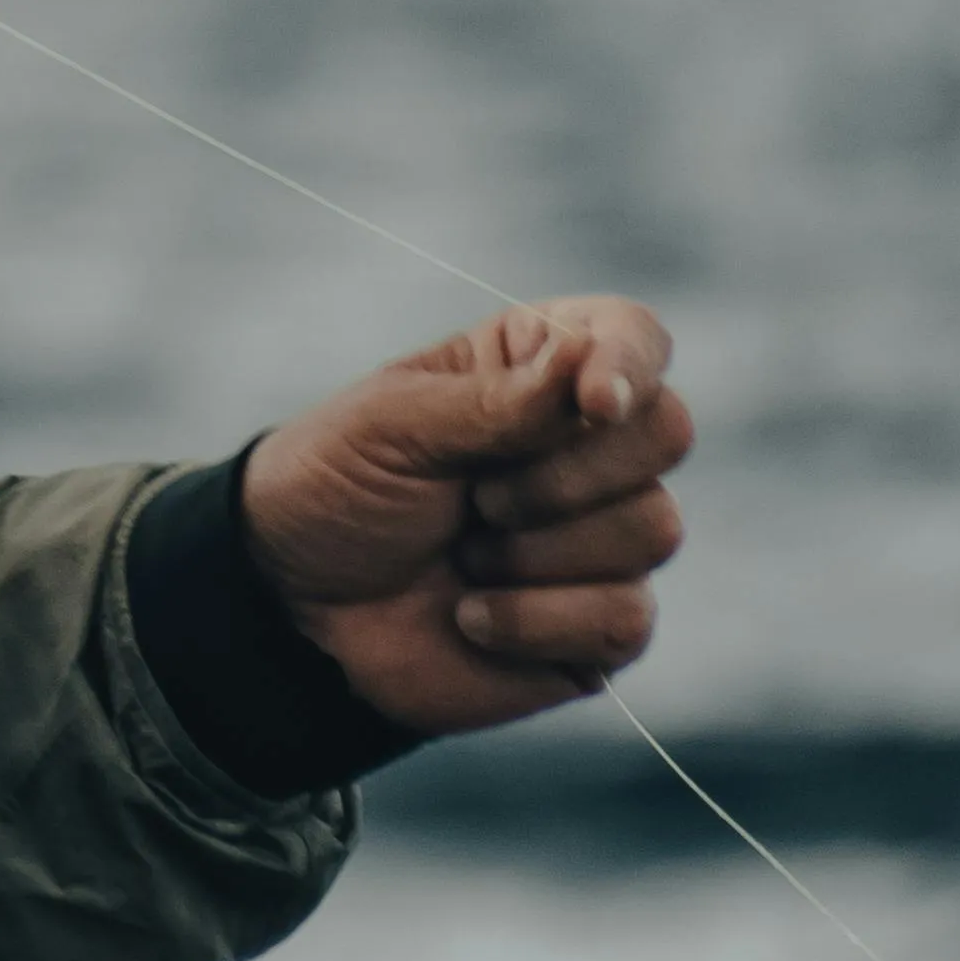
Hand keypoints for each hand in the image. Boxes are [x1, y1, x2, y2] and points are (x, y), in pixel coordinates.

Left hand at [239, 298, 692, 740]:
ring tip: (461, 555)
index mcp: (536, 370)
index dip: (629, 364)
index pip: (632, 337)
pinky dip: (534, 621)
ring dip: (535, 552)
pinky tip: (471, 618)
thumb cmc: (333, 492)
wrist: (292, 608)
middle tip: (475, 498)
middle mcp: (586, 447)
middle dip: (564, 474)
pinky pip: (625, 617)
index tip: (592, 403)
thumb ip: (495, 400)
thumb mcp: (389, 425)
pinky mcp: (601, 623)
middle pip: (667, 431)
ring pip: (653, 528)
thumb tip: (591, 364)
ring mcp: (604, 537)